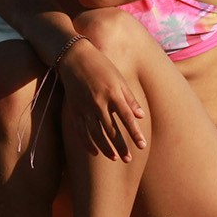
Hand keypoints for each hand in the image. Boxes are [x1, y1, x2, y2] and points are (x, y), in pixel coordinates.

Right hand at [60, 42, 146, 159]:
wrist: (74, 58)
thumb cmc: (100, 66)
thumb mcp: (119, 79)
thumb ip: (129, 98)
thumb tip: (140, 116)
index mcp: (112, 94)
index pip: (127, 118)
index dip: (135, 133)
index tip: (142, 145)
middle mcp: (98, 103)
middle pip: (111, 130)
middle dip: (121, 146)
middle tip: (128, 159)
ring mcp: (85, 108)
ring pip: (96, 134)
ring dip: (105, 148)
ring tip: (114, 158)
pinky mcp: (74, 110)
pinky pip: (81, 131)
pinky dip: (87, 143)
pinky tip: (95, 152)